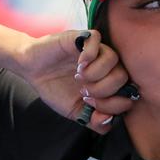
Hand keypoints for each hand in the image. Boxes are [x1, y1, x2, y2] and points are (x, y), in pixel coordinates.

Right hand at [15, 30, 134, 131]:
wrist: (32, 70)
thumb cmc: (56, 88)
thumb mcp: (76, 112)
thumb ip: (94, 122)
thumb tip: (109, 120)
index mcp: (109, 84)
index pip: (127, 95)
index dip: (112, 105)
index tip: (89, 103)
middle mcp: (107, 67)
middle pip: (122, 77)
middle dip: (102, 90)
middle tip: (83, 91)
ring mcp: (96, 50)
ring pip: (113, 58)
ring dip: (96, 73)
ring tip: (79, 77)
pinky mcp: (82, 37)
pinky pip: (96, 39)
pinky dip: (89, 54)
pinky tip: (78, 64)